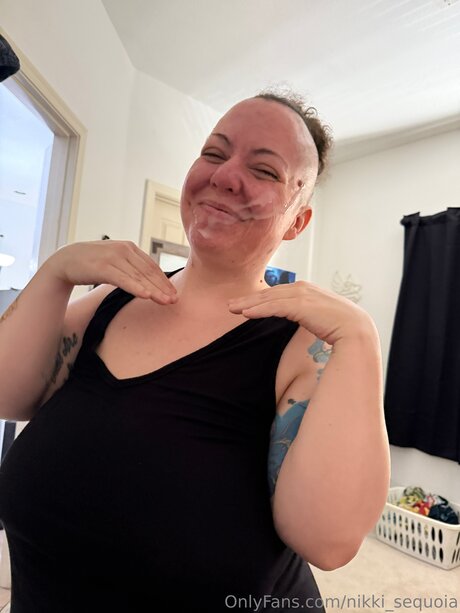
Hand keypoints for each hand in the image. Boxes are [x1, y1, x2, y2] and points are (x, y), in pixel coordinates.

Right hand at [42, 240, 177, 303]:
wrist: (65, 259)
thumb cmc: (92, 263)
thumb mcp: (115, 260)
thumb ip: (131, 266)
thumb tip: (149, 281)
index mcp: (130, 247)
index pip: (151, 266)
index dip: (163, 281)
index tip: (173, 294)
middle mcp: (124, 250)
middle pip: (148, 272)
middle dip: (162, 287)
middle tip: (174, 300)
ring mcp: (113, 257)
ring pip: (138, 276)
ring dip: (154, 290)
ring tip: (165, 301)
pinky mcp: (103, 267)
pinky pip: (123, 279)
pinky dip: (136, 287)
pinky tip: (146, 296)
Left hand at [228, 281, 373, 344]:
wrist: (355, 329)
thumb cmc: (340, 326)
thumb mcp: (319, 317)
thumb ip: (307, 315)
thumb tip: (300, 321)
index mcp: (307, 290)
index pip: (278, 293)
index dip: (259, 298)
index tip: (245, 304)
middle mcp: (302, 288)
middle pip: (269, 293)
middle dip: (248, 299)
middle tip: (230, 305)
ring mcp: (302, 295)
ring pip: (268, 298)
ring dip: (248, 304)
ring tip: (232, 309)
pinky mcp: (300, 305)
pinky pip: (274, 306)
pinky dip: (258, 309)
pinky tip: (245, 314)